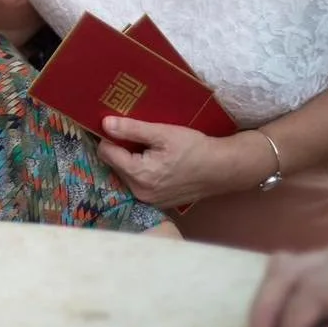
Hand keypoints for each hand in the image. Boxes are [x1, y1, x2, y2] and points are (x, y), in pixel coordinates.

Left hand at [94, 116, 230, 208]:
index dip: (109, 137)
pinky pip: (139, 184)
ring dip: (131, 161)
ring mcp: (149, 201)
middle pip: (115, 165)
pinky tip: (157, 162)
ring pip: (126, 175)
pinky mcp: (158, 203)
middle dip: (121, 149)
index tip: (118, 126)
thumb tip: (105, 123)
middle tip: (139, 136)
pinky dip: (142, 172)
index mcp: (138, 174)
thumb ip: (131, 129)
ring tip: (149, 148)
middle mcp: (139, 192)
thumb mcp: (162, 133)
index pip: (106, 153)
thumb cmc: (194, 148)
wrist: (222, 169)